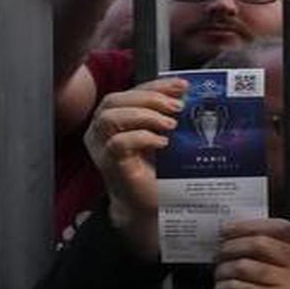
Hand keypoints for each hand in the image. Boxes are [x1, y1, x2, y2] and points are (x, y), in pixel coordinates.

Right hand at [83, 77, 187, 258]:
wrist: (154, 203)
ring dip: (144, 115)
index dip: (156, 85)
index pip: (131, 91)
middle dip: (149, 98)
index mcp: (116, 117)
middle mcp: (102, 130)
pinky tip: (162, 142)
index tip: (182, 86)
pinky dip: (142, 137)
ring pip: (110, 117)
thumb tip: (187, 93)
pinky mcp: (109, 165)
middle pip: (115, 100)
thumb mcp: (167, 134)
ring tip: (170, 125)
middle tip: (177, 107)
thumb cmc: (159, 169)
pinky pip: (118, 143)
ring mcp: (102, 148)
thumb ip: (169, 114)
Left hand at [214, 218, 289, 288]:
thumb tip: (231, 231)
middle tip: (218, 253)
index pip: (279, 228)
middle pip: (259, 244)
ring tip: (219, 273)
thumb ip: (270, 246)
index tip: (227, 229)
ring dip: (224, 269)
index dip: (249, 226)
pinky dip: (224, 287)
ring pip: (245, 267)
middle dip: (231, 247)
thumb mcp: (287, 265)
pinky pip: (239, 288)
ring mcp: (289, 285)